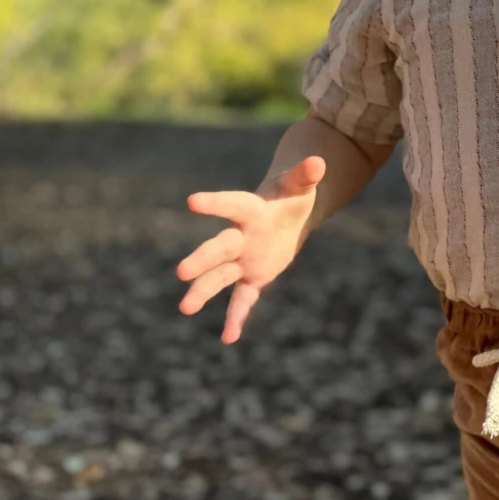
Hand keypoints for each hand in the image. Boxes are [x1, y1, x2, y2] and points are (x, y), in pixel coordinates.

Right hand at [175, 156, 325, 343]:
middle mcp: (240, 237)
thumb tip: (317, 162)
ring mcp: (243, 259)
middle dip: (202, 259)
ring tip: (184, 308)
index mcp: (250, 211)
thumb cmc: (290, 196)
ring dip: (204, 291)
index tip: (191, 201)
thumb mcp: (300, 187)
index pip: (232, 205)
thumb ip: (306, 175)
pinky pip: (242, 299)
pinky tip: (229, 338)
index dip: (214, 203)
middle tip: (181, 272)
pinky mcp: (252, 277)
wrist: (286, 215)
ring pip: (220, 277)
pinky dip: (236, 317)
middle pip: (219, 248)